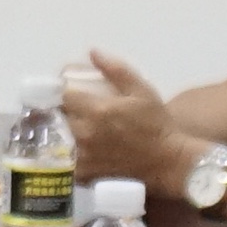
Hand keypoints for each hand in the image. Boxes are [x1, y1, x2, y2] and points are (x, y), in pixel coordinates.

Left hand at [63, 51, 196, 192]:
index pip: (63, 95)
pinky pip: (66, 163)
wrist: (169, 162)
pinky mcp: (86, 174)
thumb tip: (92, 52)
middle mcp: (84, 133)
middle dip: (60, 110)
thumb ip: (116, 70)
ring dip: (61, 133)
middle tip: (71, 109)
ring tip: (71, 129)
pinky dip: (67, 156)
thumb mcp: (142, 90)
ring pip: (58, 140)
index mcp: (96, 110)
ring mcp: (83, 156)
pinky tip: (76, 150)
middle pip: (57, 118)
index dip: (62, 90)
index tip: (68, 89)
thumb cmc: (157, 124)